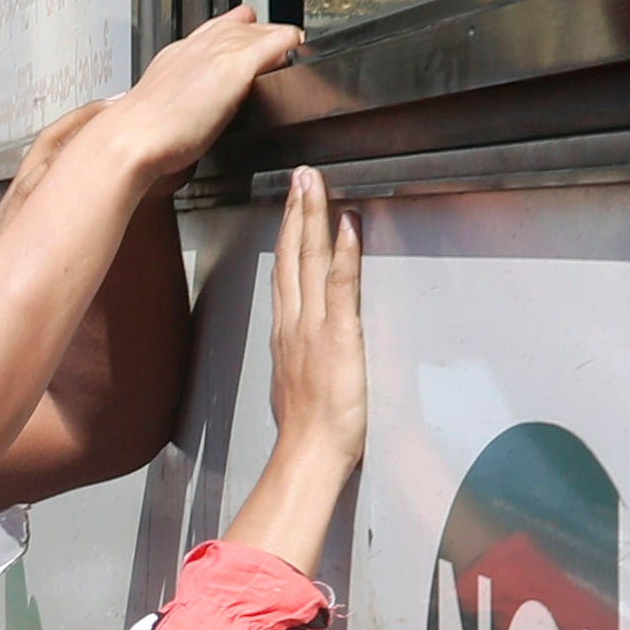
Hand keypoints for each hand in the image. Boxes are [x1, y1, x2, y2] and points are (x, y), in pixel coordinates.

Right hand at [86, 4, 305, 185]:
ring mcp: (218, 52)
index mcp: (177, 55)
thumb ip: (180, 103)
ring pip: (265, 29)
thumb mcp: (158, 110)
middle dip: (262, 42)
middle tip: (276, 64)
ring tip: (289, 65)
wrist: (129, 140)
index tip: (251, 53)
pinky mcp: (236, 66)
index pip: (218, 29)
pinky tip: (298, 66)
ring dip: (279, 46)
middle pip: (245, 25)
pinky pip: (281, 42)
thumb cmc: (139, 137)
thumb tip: (188, 117)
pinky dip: (292, 49)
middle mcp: (198, 45)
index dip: (239, 38)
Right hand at [266, 166, 362, 465]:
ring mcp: (313, 326)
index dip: (286, 235)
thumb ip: (298, 361)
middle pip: (289, 256)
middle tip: (299, 176)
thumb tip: (299, 354)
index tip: (290, 205)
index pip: (284, 274)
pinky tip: (346, 223)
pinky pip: (339, 284)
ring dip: (310, 216)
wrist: (309, 453)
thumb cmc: (306, 432)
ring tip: (313, 183)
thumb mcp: (295, 388)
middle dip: (294, 211)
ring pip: (307, 260)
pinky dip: (342, 252)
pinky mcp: (338, 334)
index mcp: (285, 334)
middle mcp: (294, 323)